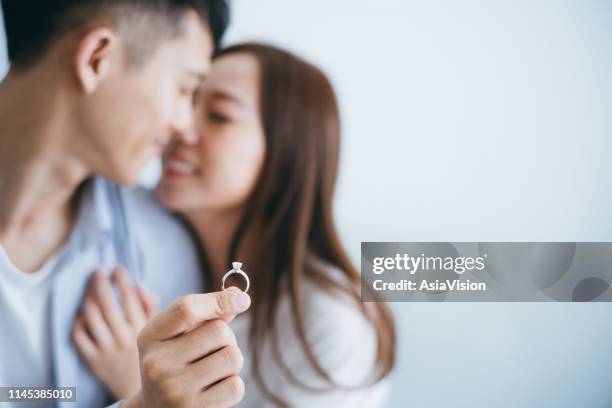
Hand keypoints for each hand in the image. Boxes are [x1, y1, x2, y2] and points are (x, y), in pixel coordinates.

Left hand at [72, 267, 158, 399]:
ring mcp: (108, 350)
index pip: (130, 296)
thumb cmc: (156, 355)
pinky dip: (78, 321)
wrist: (147, 395)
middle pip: (106, 303)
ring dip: (88, 297)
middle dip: (100, 282)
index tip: (117, 268)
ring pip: (91, 317)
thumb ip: (152, 307)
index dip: (121, 279)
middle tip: (98, 271)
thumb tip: (139, 285)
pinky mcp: (94, 361)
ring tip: (90, 288)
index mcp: (145, 329)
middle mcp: (125, 338)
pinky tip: (82, 313)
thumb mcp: (163, 331)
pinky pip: (79, 337)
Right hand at [123, 287, 250, 407]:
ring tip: (215, 370)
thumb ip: (206, 314)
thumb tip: (239, 296)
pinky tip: (214, 389)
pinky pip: (236, 386)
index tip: (242, 299)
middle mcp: (157, 363)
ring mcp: (174, 389)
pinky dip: (233, 385)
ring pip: (232, 357)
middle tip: (214, 351)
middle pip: (219, 331)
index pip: (186, 308)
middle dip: (227, 337)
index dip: (220, 300)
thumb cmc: (175, 363)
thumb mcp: (178, 335)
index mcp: (150, 337)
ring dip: (232, 361)